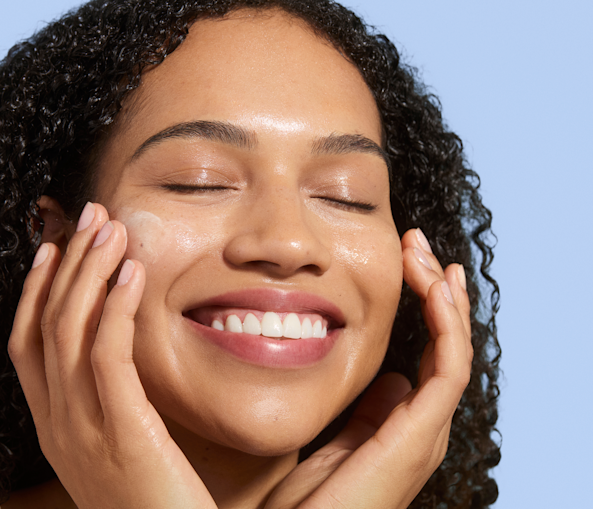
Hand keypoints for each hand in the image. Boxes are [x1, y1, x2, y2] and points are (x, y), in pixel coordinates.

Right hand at [8, 202, 215, 508]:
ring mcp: (84, 431)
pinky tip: (132, 273)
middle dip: (66, 264)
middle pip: (47, 327)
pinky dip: (115, 308)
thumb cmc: (156, 503)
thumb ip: (109, 406)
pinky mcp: (123, 432)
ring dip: (89, 272)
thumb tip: (117, 356)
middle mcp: (58, 426)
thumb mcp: (117, 450)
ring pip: (69, 333)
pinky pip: (107, 357)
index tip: (52, 248)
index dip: (35, 291)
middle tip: (89, 217)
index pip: (26, 346)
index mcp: (53, 428)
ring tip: (110, 228)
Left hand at [265, 229, 472, 508]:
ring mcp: (424, 431)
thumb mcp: (336, 444)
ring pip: (452, 351)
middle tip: (418, 246)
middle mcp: (421, 425)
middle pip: (444, 347)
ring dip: (444, 300)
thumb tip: (390, 381)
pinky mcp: (418, 435)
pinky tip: (436, 290)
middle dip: (436, 293)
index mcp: (402, 424)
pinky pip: (447, 369)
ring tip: (428, 257)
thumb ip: (364, 415)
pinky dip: (448, 327)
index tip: (407, 264)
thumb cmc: (309, 506)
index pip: (427, 354)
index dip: (423, 309)